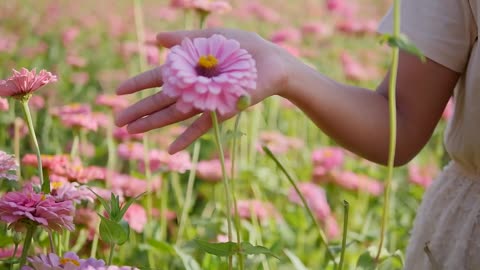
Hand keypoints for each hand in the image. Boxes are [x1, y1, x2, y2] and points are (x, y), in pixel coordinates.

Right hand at [115, 28, 292, 153]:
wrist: (272, 62)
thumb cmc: (243, 48)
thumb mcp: (210, 37)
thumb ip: (184, 39)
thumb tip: (156, 39)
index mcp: (189, 70)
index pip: (157, 78)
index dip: (138, 84)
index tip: (118, 91)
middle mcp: (194, 88)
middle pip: (160, 101)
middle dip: (138, 111)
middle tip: (117, 122)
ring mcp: (206, 101)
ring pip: (174, 115)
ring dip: (153, 124)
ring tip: (132, 133)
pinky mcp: (221, 111)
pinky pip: (202, 127)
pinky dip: (187, 138)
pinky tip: (171, 150)